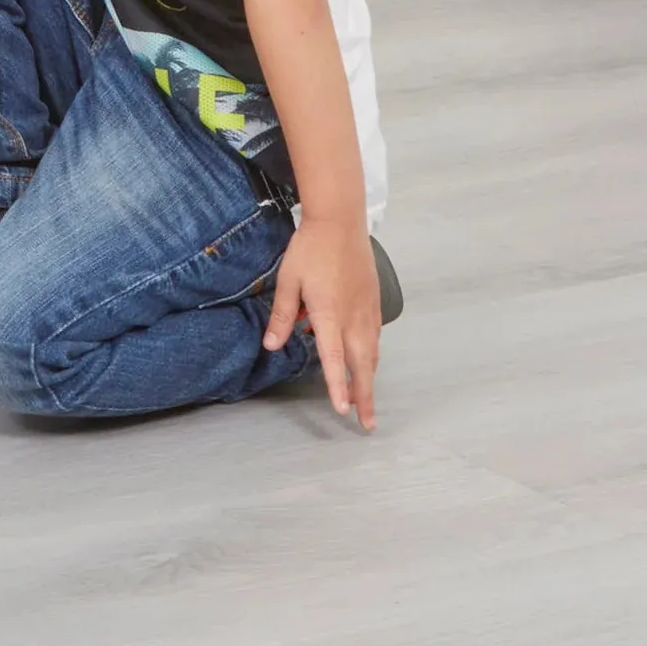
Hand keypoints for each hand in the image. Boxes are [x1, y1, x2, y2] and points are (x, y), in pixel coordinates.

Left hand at [264, 215, 380, 429]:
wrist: (340, 222)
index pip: (334, 359)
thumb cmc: (310, 249)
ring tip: (364, 400)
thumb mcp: (288, 280)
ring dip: (369, 378)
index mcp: (329, 314)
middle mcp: (353, 318)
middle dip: (365, 396)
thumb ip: (282, 315)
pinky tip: (366, 361)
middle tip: (366, 423)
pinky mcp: (374, 302)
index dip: (338, 387)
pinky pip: (375, 337)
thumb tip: (271, 345)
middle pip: (362, 366)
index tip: (343, 411)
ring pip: (372, 353)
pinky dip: (372, 355)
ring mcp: (367, 311)